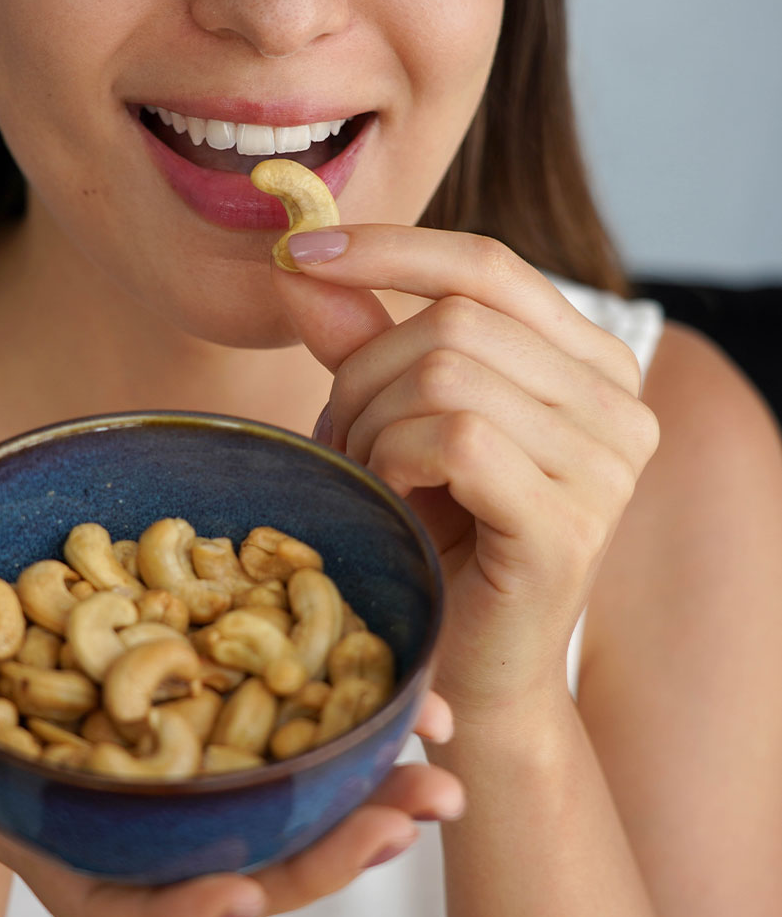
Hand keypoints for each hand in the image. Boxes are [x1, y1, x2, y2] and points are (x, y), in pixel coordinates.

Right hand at [0, 627, 462, 916]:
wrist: (1, 666)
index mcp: (77, 843)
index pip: (128, 908)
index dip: (179, 913)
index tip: (235, 895)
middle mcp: (152, 827)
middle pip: (246, 867)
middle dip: (329, 854)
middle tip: (409, 817)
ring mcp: (200, 781)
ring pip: (293, 814)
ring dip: (372, 797)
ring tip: (438, 770)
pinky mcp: (231, 725)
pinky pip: (300, 741)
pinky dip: (358, 736)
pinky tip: (409, 708)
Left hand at [273, 225, 659, 714]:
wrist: (470, 666)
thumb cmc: (436, 540)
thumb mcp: (400, 422)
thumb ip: (367, 342)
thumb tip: (300, 264)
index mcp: (590, 363)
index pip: (489, 267)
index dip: (387, 250)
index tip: (299, 251)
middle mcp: (618, 403)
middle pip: (454, 321)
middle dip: (363, 375)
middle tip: (342, 441)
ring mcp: (606, 465)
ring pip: (445, 374)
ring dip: (371, 425)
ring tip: (368, 477)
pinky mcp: (570, 524)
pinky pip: (455, 438)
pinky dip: (394, 461)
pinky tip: (392, 500)